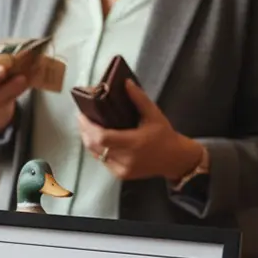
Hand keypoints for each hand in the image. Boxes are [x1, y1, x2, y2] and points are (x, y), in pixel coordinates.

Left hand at [77, 80, 204, 180]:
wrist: (175, 159)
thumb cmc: (164, 135)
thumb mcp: (154, 115)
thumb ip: (139, 99)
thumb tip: (125, 82)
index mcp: (135, 143)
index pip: (102, 138)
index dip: (88, 127)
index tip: (82, 114)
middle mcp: (126, 159)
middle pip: (94, 146)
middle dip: (84, 131)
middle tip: (83, 118)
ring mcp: (122, 169)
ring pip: (95, 154)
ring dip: (88, 139)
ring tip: (87, 126)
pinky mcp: (120, 174)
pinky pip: (102, 160)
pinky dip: (96, 149)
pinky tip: (97, 139)